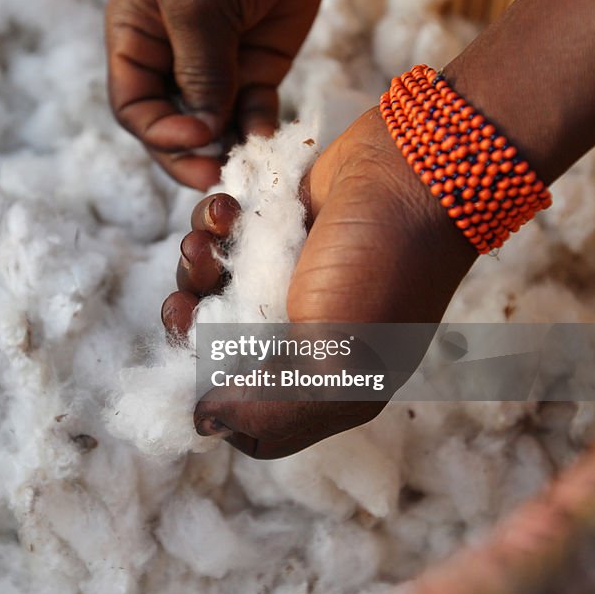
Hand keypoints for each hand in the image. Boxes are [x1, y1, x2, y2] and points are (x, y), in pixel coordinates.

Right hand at [105, 0, 338, 189]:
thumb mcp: (201, 5)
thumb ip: (200, 72)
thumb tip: (204, 133)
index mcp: (135, 36)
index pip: (132, 105)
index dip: (159, 131)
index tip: (197, 136)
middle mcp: (169, 58)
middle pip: (169, 125)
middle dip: (190, 152)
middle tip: (218, 175)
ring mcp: (215, 65)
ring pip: (211, 126)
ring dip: (227, 148)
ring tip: (247, 164)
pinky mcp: (256, 66)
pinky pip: (251, 111)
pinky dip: (258, 129)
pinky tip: (269, 139)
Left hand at [163, 109, 476, 456]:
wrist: (407, 170)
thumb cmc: (380, 267)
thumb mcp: (335, 356)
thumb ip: (270, 406)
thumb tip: (203, 423)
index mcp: (328, 385)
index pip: (254, 422)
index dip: (215, 403)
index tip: (194, 368)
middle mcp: (305, 338)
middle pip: (220, 352)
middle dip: (192, 326)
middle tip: (187, 302)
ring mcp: (287, 281)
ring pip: (214, 291)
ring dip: (196, 268)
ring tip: (206, 243)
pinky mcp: (275, 231)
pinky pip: (222, 239)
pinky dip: (213, 225)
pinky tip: (228, 208)